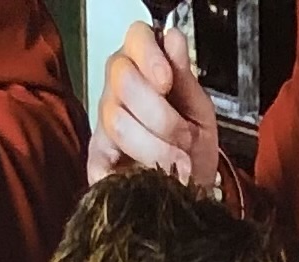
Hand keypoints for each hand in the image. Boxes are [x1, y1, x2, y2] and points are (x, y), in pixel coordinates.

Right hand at [89, 18, 218, 190]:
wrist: (192, 187)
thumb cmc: (194, 146)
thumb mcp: (199, 111)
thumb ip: (185, 78)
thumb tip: (174, 40)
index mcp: (145, 65)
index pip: (136, 38)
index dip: (150, 57)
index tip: (167, 82)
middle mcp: (119, 86)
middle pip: (124, 80)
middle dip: (161, 115)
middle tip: (184, 136)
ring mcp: (105, 121)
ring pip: (117, 122)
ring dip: (155, 148)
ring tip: (178, 164)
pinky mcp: (98, 157)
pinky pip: (98, 162)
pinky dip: (119, 175)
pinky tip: (142, 179)